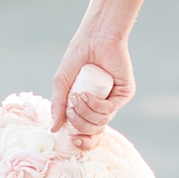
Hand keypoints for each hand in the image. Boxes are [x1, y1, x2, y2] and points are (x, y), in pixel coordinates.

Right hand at [50, 33, 132, 150]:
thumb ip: (58, 105)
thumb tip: (54, 130)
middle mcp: (103, 105)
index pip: (88, 132)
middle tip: (71, 108)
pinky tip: (85, 95)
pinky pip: (109, 109)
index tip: (72, 139)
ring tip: (77, 96)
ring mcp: (114, 100)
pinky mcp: (124, 93)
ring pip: (101, 122)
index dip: (81, 140)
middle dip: (79, 124)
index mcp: (89, 106)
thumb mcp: (62, 82)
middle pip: (94, 130)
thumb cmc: (78, 55)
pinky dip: (95, 106)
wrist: (95, 37)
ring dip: (85, 113)